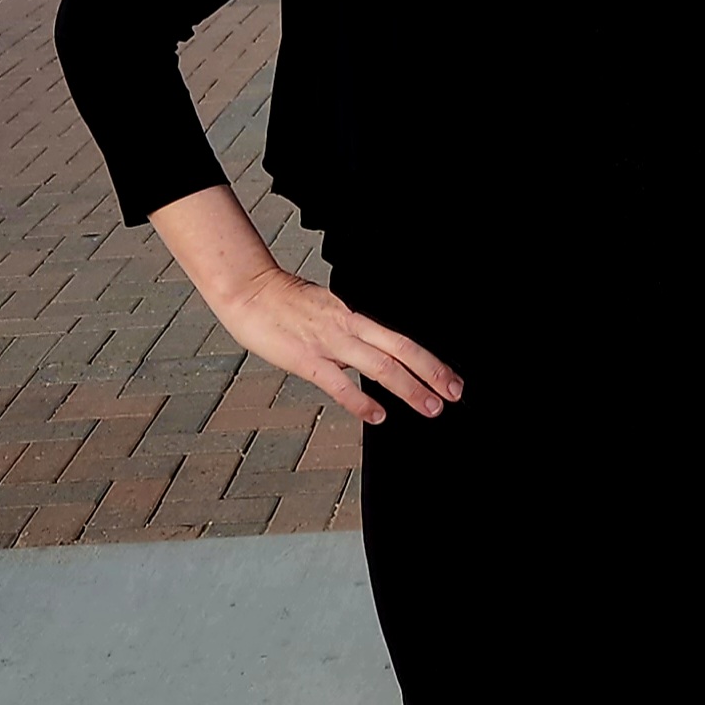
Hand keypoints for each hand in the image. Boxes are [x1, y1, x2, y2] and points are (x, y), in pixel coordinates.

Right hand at [213, 262, 461, 429]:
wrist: (248, 289)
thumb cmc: (283, 303)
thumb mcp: (326, 313)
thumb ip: (347, 335)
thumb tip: (365, 357)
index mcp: (354, 316)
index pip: (401, 340)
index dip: (429, 361)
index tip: (451, 379)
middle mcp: (348, 326)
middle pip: (401, 349)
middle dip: (433, 373)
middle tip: (456, 394)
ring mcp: (328, 342)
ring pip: (380, 365)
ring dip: (410, 387)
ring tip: (432, 408)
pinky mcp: (305, 358)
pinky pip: (338, 383)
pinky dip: (361, 400)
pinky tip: (378, 416)